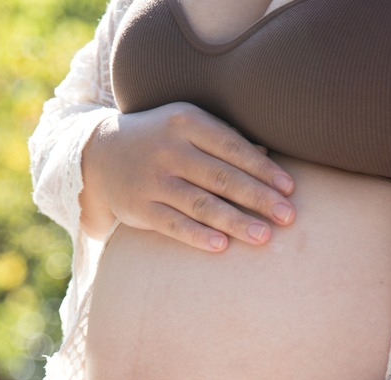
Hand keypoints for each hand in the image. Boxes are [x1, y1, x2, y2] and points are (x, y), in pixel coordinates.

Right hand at [80, 102, 295, 251]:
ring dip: (235, 221)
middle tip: (288, 216)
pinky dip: (197, 235)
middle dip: (258, 198)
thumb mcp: (189, 127)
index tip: (290, 188)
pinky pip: (173, 223)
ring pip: (200, 203)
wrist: (100, 153)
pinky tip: (221, 246)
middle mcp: (169, 149)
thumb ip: (225, 139)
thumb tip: (268, 153)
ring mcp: (152, 179)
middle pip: (221, 177)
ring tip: (264, 236)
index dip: (263, 169)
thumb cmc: (161, 139)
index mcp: (187, 122)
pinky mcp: (139, 207)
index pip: (232, 147)